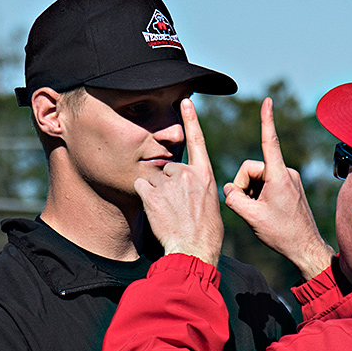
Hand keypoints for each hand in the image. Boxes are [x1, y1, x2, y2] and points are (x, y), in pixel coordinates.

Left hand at [133, 98, 222, 265]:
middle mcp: (188, 174)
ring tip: (167, 212)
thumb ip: (199, 188)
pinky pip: (141, 186)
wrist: (194, 250)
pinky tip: (154, 210)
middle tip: (175, 206)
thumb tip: (190, 187)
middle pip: (169, 167)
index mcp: (205, 175)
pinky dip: (144, 196)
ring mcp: (170, 183)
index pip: (197, 140)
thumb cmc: (205, 234)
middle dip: (168, 182)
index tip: (185, 100)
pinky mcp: (153, 193)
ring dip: (156, 191)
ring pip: (154, 178)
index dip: (190, 119)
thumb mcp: (211, 205)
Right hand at [222, 97, 332, 279]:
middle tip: (247, 208)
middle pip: (252, 167)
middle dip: (244, 185)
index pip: (268, 141)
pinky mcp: (291, 187)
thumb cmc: (282, 234)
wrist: (305, 248)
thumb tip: (229, 189)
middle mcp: (287, 173)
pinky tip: (265, 212)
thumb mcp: (251, 217)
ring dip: (252, 192)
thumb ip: (233, 198)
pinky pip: (267, 183)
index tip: (268, 101)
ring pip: (258, 177)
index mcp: (279, 176)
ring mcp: (290, 179)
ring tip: (259, 213)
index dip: (266, 120)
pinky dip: (260, 195)